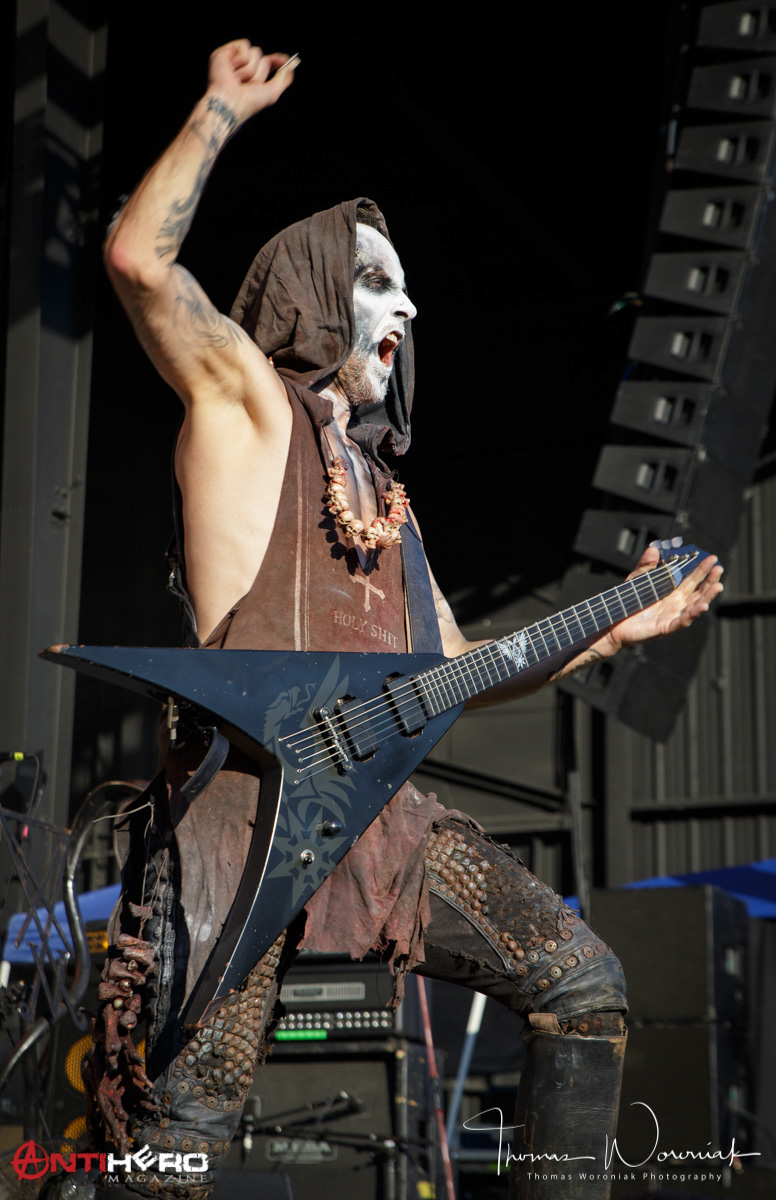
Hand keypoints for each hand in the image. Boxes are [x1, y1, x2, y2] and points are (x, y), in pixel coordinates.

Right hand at [206, 40, 295, 125]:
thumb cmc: (249, 102)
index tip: (285, 59)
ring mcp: (234, 60)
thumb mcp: (272, 92)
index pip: (267, 63)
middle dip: (260, 72)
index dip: (276, 60)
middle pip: (263, 57)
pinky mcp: (225, 52)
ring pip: (255, 52)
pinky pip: (244, 46)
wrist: (230, 101)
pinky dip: (241, 59)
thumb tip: (293, 65)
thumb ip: (284, 79)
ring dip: (250, 69)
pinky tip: (232, 70)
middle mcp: (243, 67)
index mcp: (253, 77)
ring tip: (238, 79)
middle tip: (248, 85)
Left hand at [596, 544, 723, 654]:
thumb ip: (646, 566)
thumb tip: (653, 550)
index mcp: (672, 593)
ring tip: (718, 587)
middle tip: (719, 568)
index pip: (691, 580)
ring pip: (694, 607)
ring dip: (707, 597)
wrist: (614, 624)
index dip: (702, 570)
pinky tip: (702, 606)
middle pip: (698, 592)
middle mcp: (676, 605)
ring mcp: (672, 616)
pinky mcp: (665, 627)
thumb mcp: (637, 580)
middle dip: (710, 581)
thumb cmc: (628, 603)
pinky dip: (692, 614)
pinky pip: (682, 621)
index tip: (712, 559)